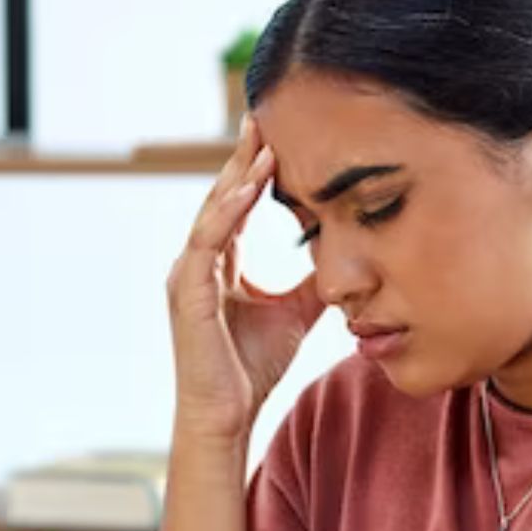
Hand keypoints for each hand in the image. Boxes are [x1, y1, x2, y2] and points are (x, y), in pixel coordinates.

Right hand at [166, 113, 328, 441]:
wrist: (228, 415)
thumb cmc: (253, 368)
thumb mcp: (296, 312)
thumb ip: (312, 281)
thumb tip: (344, 257)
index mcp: (218, 263)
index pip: (236, 204)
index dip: (254, 169)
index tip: (276, 135)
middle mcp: (197, 262)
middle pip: (221, 197)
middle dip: (242, 157)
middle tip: (263, 115)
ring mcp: (188, 275)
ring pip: (213, 212)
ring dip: (238, 176)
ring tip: (263, 144)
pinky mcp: (188, 293)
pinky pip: (208, 241)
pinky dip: (229, 211)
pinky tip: (250, 187)